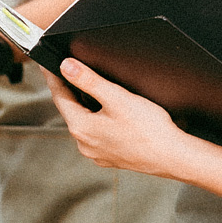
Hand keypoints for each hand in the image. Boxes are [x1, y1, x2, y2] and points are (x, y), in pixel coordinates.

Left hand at [46, 59, 197, 180]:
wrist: (174, 157)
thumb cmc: (149, 130)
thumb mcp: (117, 97)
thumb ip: (89, 80)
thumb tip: (66, 67)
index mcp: (81, 128)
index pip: (60, 96)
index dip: (54, 78)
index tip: (47, 65)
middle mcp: (84, 144)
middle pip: (71, 110)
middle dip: (70, 91)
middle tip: (67, 72)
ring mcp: (96, 153)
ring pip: (85, 122)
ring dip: (85, 106)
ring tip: (89, 89)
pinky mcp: (110, 157)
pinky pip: (97, 134)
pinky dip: (98, 121)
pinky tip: (109, 114)